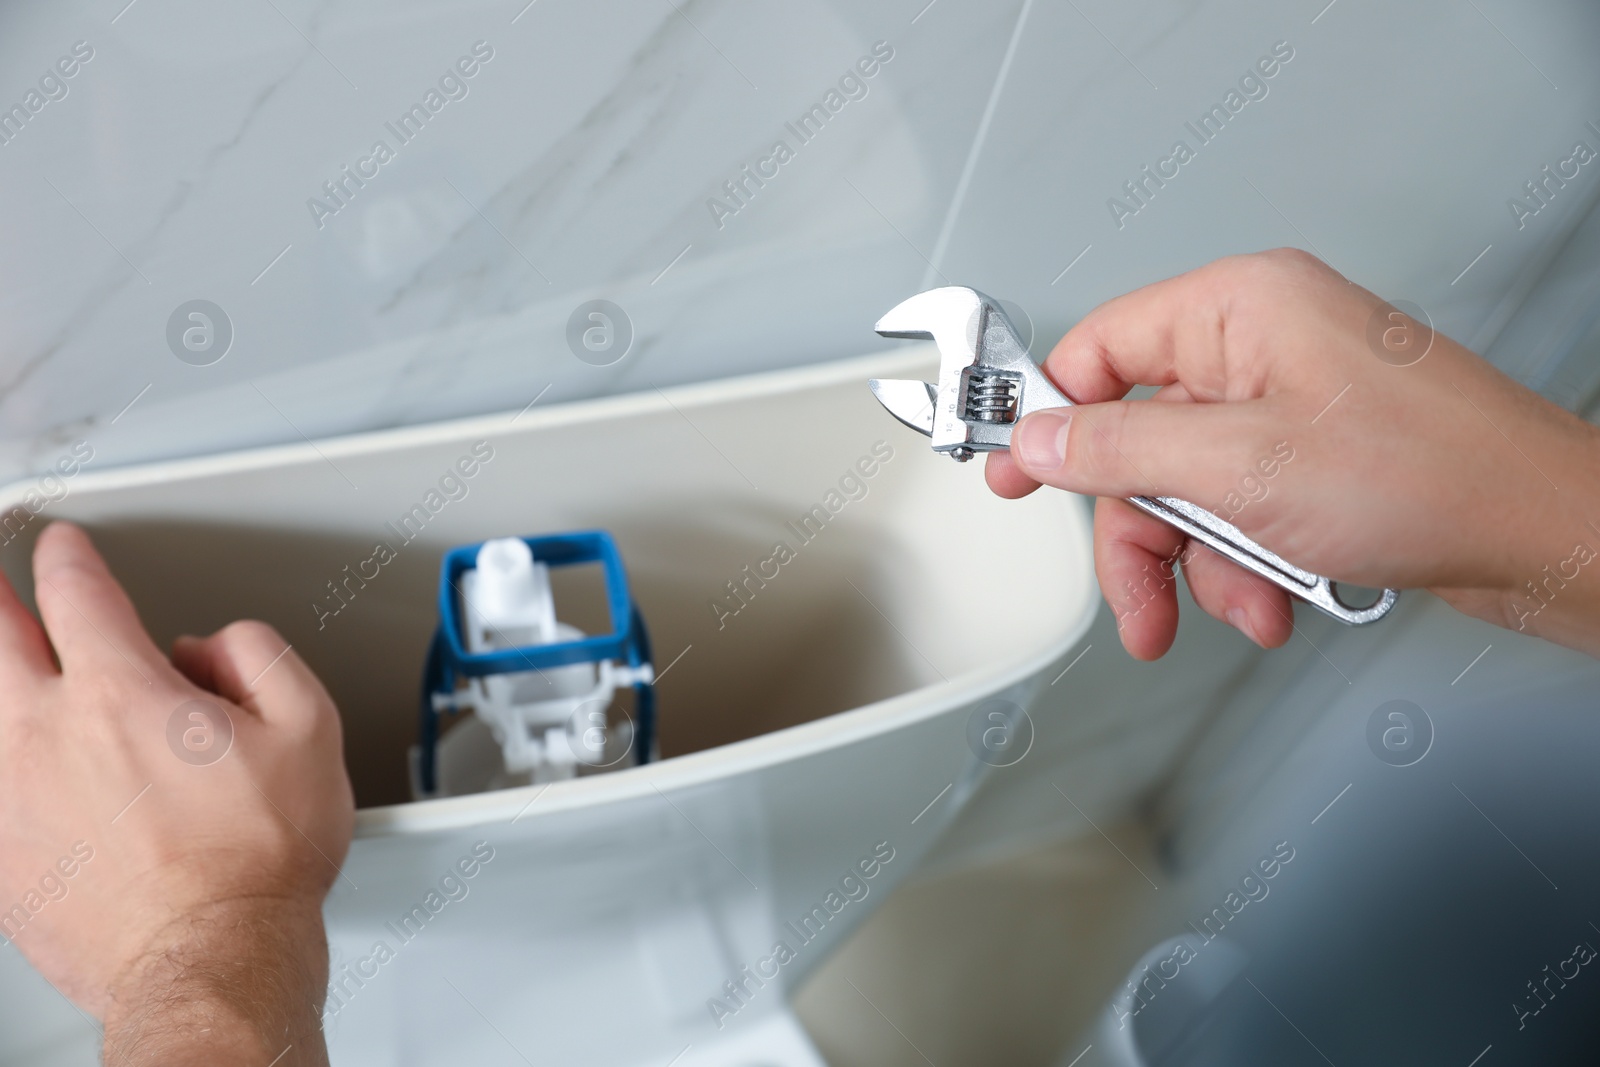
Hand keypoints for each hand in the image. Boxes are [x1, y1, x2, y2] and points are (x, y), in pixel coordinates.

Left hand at [0, 522, 353, 1064]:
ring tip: (10, 672)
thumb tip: (215, 648)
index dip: (67, 556)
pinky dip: (1, 761)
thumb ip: (261, 658)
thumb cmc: (258, 862)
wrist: (211, 960)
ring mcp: (11, 799)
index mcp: (123, 696)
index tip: (64, 547)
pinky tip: (17, 762)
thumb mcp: (309, 729)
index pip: (75, 593)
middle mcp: (47, 737)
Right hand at [987, 249, 1599, 659]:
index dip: (1048, 417)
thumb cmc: (1433, 477)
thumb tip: (1036, 439)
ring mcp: (1290, 402)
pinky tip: (1272, 599)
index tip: (1009, 472)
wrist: (1545, 536)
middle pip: (1138, 437)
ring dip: (1197, 563)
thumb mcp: (1238, 467)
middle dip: (1139, 530)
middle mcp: (1262, 344)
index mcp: (1239, 307)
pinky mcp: (1314, 455)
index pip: (1099, 348)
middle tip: (1135, 598)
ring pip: (1186, 487)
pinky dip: (1242, 564)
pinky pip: (1236, 509)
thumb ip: (1117, 450)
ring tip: (1235, 605)